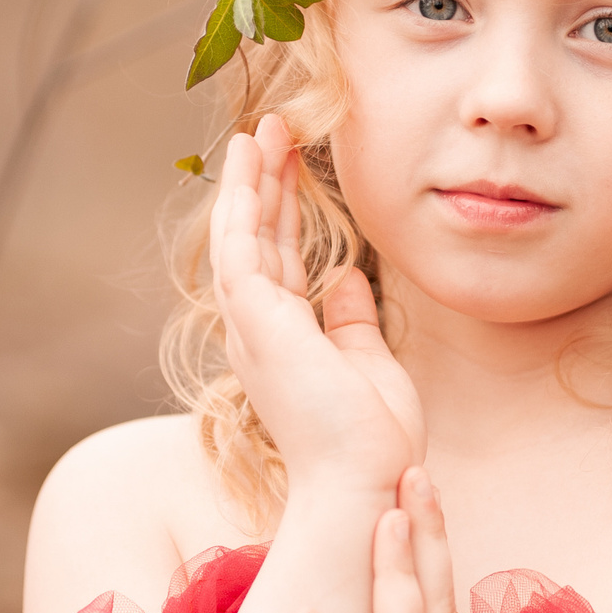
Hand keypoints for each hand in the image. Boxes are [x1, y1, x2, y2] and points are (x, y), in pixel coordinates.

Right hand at [212, 114, 423, 494]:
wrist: (365, 483)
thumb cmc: (371, 441)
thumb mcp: (369, 364)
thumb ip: (352, 320)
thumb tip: (348, 279)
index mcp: (284, 340)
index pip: (280, 259)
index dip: (285, 210)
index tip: (294, 166)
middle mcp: (259, 330)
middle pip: (256, 238)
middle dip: (264, 182)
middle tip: (272, 130)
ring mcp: (252, 327)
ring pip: (240, 235)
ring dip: (249, 180)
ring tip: (259, 129)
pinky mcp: (257, 323)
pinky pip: (240, 249)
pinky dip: (244, 204)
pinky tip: (252, 164)